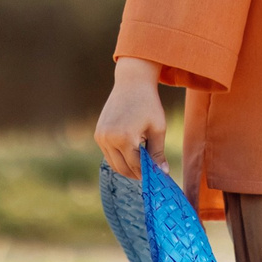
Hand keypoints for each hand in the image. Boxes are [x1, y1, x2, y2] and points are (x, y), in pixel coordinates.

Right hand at [92, 57, 167, 177]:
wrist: (132, 83)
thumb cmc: (148, 104)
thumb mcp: (157, 128)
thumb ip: (158, 153)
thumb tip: (162, 173)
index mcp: (124, 138)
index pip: (136, 165)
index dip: (147, 173)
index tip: (157, 178)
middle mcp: (108, 139)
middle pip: (122, 168)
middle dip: (136, 174)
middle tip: (149, 175)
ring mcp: (101, 137)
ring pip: (113, 163)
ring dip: (127, 168)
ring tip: (142, 167)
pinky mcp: (98, 134)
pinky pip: (108, 154)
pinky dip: (119, 158)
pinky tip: (132, 155)